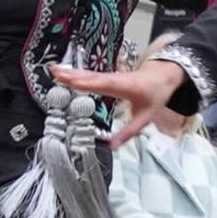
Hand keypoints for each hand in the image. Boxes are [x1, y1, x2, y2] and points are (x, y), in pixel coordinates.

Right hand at [55, 56, 189, 150]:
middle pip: (93, 77)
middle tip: (56, 73)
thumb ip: (129, 132)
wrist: (161, 77)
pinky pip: (89, 75)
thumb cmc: (154, 96)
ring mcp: (110, 76)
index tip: (74, 82)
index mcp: (126, 87)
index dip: (90, 83)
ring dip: (72, 73)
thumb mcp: (145, 118)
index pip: (105, 85)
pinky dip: (76, 73)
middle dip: (74, 76)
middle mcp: (115, 79)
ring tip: (55, 71)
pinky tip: (63, 72)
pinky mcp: (105, 76)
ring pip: (89, 75)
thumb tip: (112, 147)